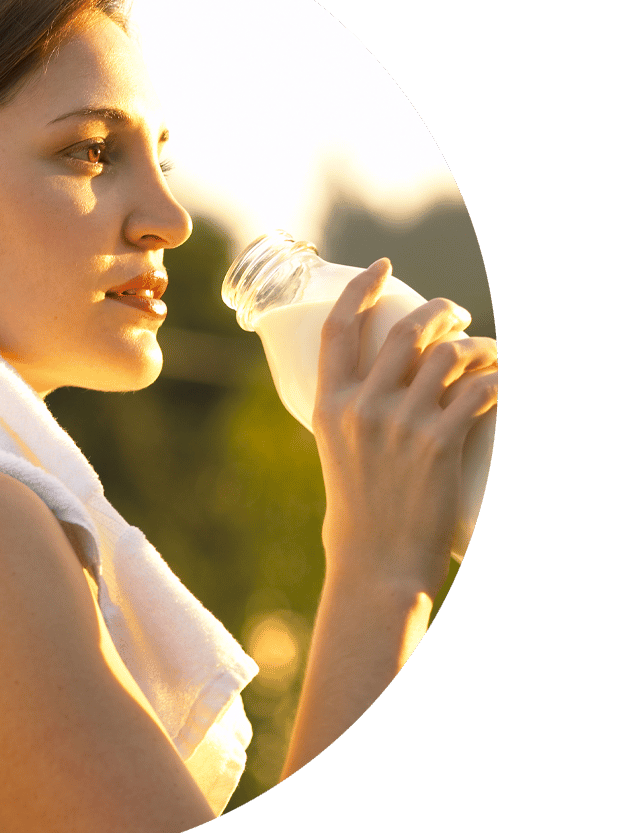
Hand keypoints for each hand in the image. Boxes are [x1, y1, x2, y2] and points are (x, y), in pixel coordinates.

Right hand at [312, 260, 498, 599]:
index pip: (338, 330)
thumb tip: (386, 386)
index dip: (360, 290)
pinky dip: (498, 379)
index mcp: (329, 406)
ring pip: (449, 355)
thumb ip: (355, 416)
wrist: (377, 565)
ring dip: (476, 344)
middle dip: (438, 310)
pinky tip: (504, 381)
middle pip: (405, 331)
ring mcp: (400, 424)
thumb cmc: (359, 516)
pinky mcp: (438, 443)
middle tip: (455, 312)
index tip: (382, 267)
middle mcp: (361, 407)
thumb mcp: (337, 455)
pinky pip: (480, 390)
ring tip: (487, 352)